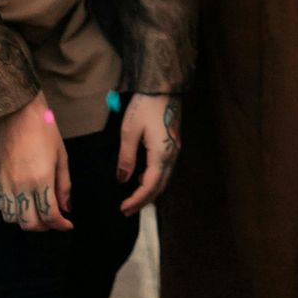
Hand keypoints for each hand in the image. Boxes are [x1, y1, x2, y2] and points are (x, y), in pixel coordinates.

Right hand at [0, 97, 70, 232]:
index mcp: (41, 180)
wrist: (17, 113)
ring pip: (12, 219)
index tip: (68, 224)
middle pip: (29, 223)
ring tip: (38, 214)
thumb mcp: (61, 157)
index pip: (49, 215)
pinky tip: (23, 205)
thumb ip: (64, 185)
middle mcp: (21, 186)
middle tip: (54, 220)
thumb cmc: (44, 131)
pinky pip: (1, 206)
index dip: (60, 225)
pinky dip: (12, 212)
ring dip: (27, 221)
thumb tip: (67, 208)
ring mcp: (6, 184)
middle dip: (44, 227)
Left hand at [117, 92, 181, 212]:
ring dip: (149, 191)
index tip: (123, 208)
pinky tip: (141, 178)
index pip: (150, 185)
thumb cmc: (145, 106)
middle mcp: (172, 155)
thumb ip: (126, 157)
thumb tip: (122, 179)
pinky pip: (165, 169)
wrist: (163, 87)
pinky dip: (154, 179)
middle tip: (127, 210)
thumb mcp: (129, 131)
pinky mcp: (173, 143)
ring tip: (133, 199)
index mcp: (161, 154)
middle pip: (160, 186)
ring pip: (164, 178)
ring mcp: (175, 149)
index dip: (137, 199)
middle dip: (144, 200)